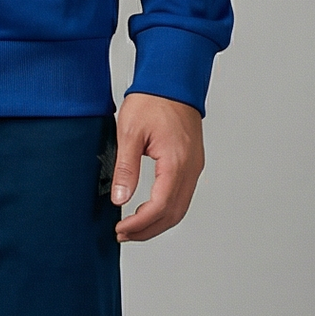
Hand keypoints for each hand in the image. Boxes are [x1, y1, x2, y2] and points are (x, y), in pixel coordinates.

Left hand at [110, 93, 204, 242]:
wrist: (173, 81)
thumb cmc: (153, 100)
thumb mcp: (130, 132)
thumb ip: (125, 168)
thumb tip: (120, 198)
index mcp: (176, 162)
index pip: (160, 207)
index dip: (140, 224)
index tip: (121, 229)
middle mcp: (190, 168)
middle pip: (173, 214)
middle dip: (148, 230)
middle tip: (124, 235)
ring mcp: (194, 167)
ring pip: (180, 208)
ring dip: (157, 223)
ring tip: (133, 228)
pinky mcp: (192, 164)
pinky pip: (182, 196)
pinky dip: (166, 210)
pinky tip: (149, 211)